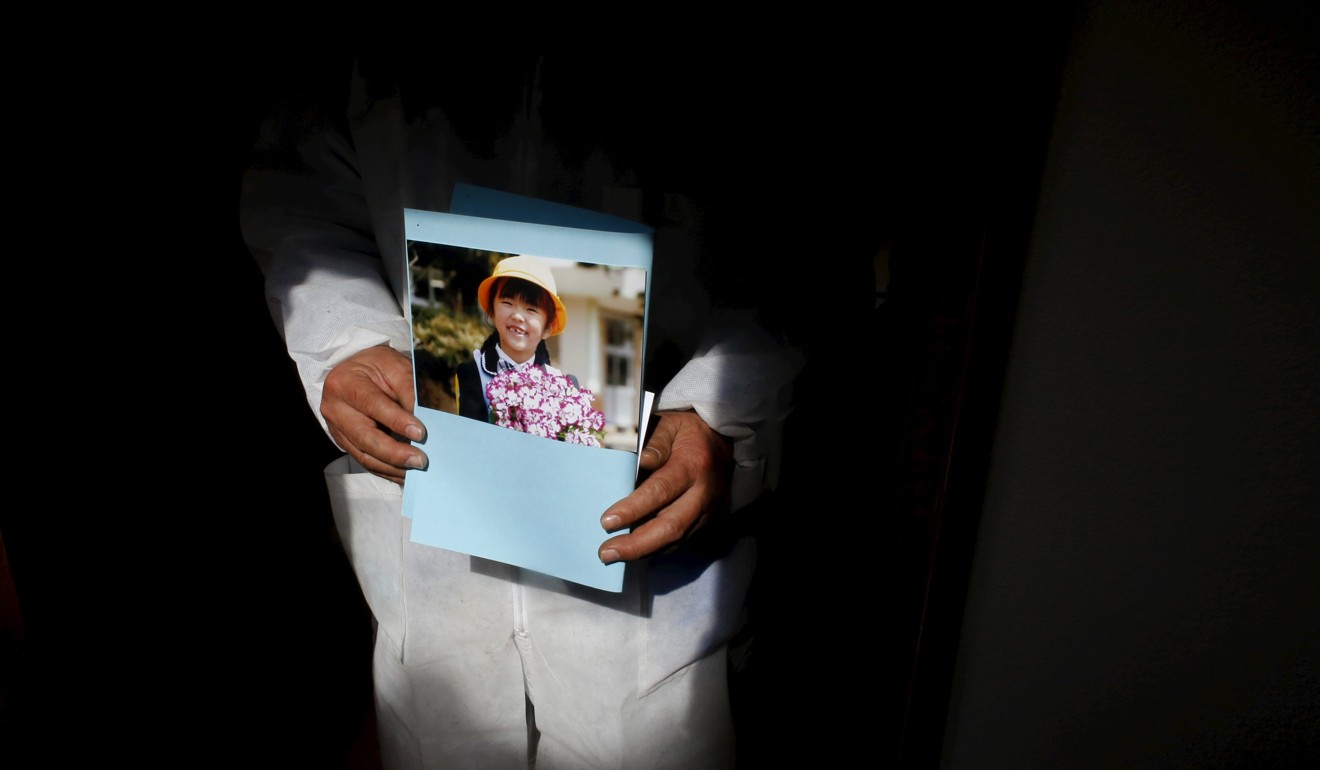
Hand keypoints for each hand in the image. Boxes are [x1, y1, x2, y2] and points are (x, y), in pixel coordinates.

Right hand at [321, 345, 427, 484]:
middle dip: (394, 453)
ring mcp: (336, 428)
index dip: (396, 421)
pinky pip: (365, 461)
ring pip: (364, 455)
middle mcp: (334, 408)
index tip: (421, 433)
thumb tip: (422, 422)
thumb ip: (409, 391)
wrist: (359, 370)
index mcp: (345, 382)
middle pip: (364, 437)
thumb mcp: (396, 366)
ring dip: (392, 467)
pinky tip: (405, 474)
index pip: (372, 404)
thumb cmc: (380, 367)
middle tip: (420, 461)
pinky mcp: (344, 442)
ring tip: (417, 471)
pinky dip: (386, 470)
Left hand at [597, 410, 732, 562]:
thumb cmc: (687, 433)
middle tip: (606, 552)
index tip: (607, 522)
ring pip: (677, 539)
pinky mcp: (710, 522)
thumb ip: (654, 442)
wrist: (723, 443)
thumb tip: (638, 463)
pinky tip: (636, 551)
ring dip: (645, 551)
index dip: (634, 508)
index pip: (661, 491)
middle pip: (672, 526)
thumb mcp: (670, 425)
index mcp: (693, 464)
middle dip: (638, 544)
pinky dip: (658, 548)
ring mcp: (710, 511)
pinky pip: (683, 541)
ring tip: (615, 556)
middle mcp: (705, 493)